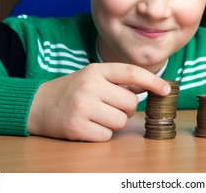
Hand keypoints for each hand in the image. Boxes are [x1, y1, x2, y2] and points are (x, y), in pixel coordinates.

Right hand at [27, 63, 170, 141]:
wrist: (38, 104)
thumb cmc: (74, 90)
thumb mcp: (95, 77)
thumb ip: (121, 80)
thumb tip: (152, 85)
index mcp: (97, 70)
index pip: (132, 72)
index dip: (152, 81)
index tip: (166, 89)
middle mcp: (90, 86)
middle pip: (130, 102)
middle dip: (127, 108)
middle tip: (111, 106)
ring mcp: (82, 106)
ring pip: (121, 121)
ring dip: (115, 122)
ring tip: (99, 115)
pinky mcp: (76, 126)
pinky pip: (107, 135)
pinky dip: (102, 133)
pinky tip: (90, 125)